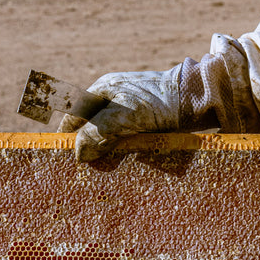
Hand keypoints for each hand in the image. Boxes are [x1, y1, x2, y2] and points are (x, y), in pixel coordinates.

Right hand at [59, 66, 180, 160]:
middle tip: (84, 167)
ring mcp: (131, 110)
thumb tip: (77, 153)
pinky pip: (127, 139)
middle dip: (87, 145)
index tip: (62, 155)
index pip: (75, 113)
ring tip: (103, 170)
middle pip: (92, 126)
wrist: (197, 100)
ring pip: (109, 134)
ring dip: (106, 151)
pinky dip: (123, 151)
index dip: (67, 134)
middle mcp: (114, 98)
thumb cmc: (158, 103)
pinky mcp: (146, 121)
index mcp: (103, 89)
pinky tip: (124, 164)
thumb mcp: (122, 117)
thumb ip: (96, 133)